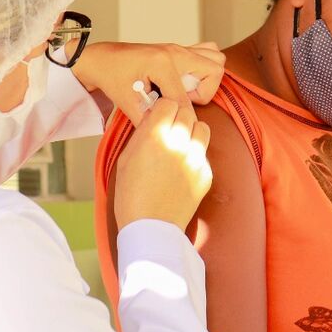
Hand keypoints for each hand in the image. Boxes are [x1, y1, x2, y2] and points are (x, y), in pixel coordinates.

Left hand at [70, 41, 225, 125]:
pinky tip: (186, 81)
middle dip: (204, 92)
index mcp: (161, 63)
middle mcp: (174, 52)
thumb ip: (147, 120)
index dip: (183, 117)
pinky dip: (204, 68)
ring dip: (206, 78)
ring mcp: (178, 48)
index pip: (186, 97)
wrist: (103, 60)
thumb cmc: (112, 76)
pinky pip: (207, 52)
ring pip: (215, 59)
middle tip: (184, 100)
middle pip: (213, 71)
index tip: (175, 125)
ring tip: (186, 90)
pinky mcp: (178, 50)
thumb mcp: (126, 102)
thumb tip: (166, 135)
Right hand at [114, 98, 212, 231]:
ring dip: (191, 131)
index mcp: (155, 136)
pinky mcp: (206, 173)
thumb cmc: (131, 196)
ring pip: (202, 128)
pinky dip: (195, 155)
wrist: (150, 228)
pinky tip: (182, 168)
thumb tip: (153, 115)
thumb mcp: (126, 159)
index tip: (159, 117)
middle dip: (178, 118)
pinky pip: (204, 153)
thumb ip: (141, 132)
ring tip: (180, 145)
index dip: (163, 109)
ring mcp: (196, 158)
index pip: (169, 103)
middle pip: (187, 112)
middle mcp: (178, 143)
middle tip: (169, 130)